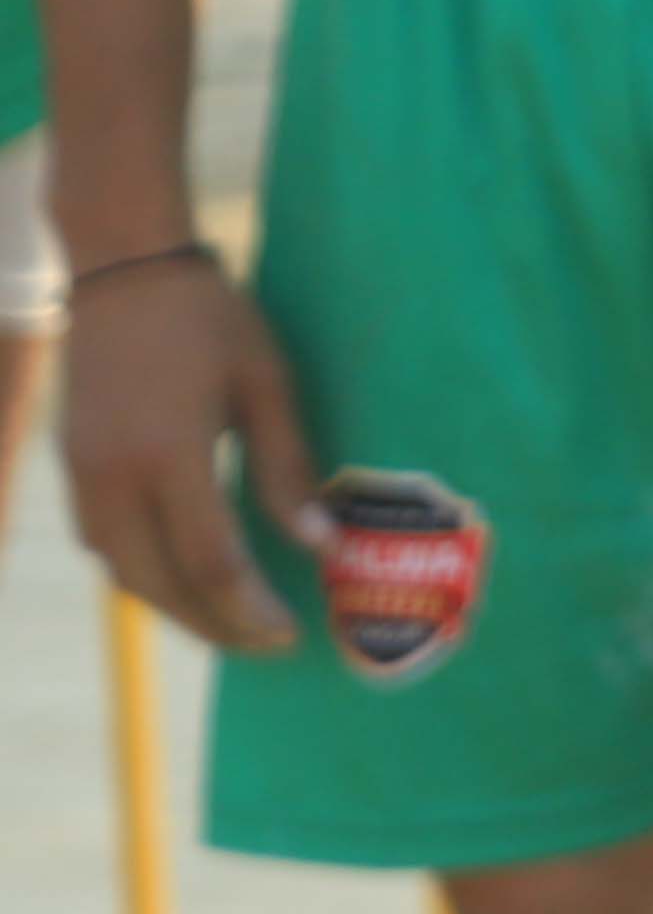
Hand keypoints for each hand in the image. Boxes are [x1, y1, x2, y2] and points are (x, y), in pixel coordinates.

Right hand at [62, 253, 316, 653]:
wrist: (124, 270)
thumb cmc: (210, 319)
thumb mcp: (267, 383)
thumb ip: (289, 469)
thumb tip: (320, 545)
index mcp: (168, 455)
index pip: (211, 561)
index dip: (251, 608)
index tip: (290, 633)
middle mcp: (113, 477)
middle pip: (160, 583)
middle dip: (214, 625)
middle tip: (266, 643)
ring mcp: (82, 476)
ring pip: (125, 573)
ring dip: (176, 607)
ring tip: (233, 621)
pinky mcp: (71, 469)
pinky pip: (105, 545)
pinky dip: (146, 573)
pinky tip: (186, 578)